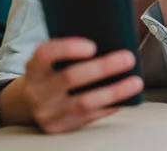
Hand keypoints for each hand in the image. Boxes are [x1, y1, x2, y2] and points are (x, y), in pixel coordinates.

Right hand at [22, 38, 143, 133]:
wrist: (30, 103)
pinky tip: (127, 98)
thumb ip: (71, 50)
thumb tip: (110, 38)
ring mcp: (48, 112)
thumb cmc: (51, 72)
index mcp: (34, 67)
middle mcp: (37, 91)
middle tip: (128, 57)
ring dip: (114, 91)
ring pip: (85, 102)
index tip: (93, 46)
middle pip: (70, 77)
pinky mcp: (60, 128)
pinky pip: (90, 117)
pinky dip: (111, 105)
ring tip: (136, 82)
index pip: (45, 53)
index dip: (68, 48)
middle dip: (102, 67)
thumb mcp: (51, 60)